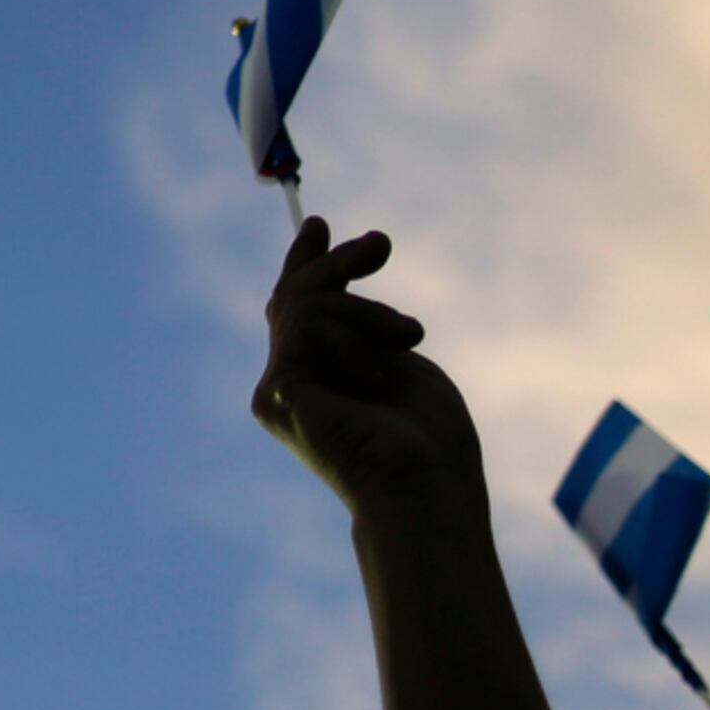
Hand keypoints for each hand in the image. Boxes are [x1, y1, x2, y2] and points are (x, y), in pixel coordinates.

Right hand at [251, 221, 482, 518]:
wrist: (426, 484)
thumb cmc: (429, 437)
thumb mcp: (394, 356)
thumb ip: (357, 322)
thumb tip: (331, 266)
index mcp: (318, 383)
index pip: (297, 312)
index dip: (306, 266)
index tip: (319, 225)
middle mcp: (289, 386)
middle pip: (294, 298)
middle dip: (336, 262)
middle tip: (381, 244)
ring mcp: (279, 390)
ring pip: (306, 302)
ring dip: (367, 310)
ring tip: (410, 336)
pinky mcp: (280, 389)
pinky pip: (307, 322)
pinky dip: (352, 336)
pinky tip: (374, 375)